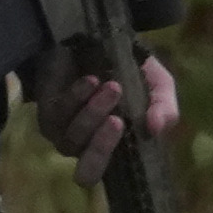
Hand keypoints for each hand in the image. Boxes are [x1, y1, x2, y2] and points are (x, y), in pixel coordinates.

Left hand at [49, 62, 181, 162]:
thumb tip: (155, 128)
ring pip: (74, 139)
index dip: (112, 168)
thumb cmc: (131, 71)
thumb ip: (165, 108)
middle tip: (118, 121)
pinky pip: (59, 113)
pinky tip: (91, 81)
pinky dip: (77, 97)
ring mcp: (63, 130)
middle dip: (102, 148)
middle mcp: (83, 146)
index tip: (129, 140)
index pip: (102, 175)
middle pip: (86, 172)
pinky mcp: (48, 109)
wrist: (101, 37)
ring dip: (93, 114)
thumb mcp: (159, 87)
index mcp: (109, 148)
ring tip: (113, 88)